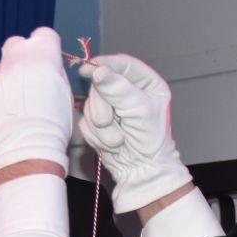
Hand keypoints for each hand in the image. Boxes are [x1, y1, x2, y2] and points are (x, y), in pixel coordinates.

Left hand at [0, 27, 72, 186]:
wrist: (25, 150)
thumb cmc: (54, 124)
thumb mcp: (65, 93)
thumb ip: (54, 74)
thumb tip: (48, 70)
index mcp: (41, 54)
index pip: (44, 35)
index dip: (46, 48)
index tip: (48, 63)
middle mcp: (14, 58)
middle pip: (16, 45)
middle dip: (22, 58)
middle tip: (30, 80)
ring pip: (1, 73)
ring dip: (8, 85)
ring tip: (17, 111)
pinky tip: (4, 123)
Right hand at [77, 53, 190, 213]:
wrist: (141, 172)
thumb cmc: (150, 140)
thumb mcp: (139, 111)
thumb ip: (118, 90)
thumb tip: (97, 72)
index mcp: (146, 83)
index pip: (123, 64)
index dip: (105, 64)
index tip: (87, 69)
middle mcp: (128, 92)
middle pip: (101, 84)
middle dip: (102, 106)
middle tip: (107, 122)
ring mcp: (111, 107)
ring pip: (90, 104)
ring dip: (101, 126)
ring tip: (118, 140)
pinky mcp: (97, 124)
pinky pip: (85, 122)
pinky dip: (96, 136)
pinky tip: (111, 144)